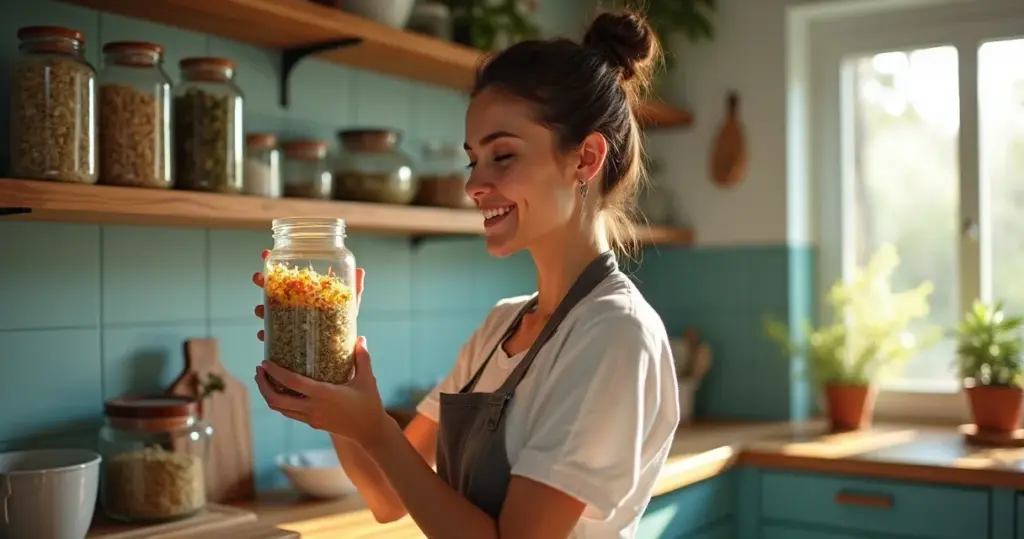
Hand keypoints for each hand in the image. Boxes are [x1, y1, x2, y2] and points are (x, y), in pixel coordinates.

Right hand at [252, 249, 364, 340]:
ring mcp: (286, 320)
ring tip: (260, 310)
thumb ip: (355, 290)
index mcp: (306, 291)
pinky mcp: (284, 338)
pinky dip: (266, 334)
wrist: (340, 350)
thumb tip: (361, 270)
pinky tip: (263, 334)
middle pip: (273, 288)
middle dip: (262, 281)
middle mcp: (293, 304)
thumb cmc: (344, 323)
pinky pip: (272, 335)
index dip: (275, 263)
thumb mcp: (349, 305)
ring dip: (261, 309)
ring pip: (268, 311)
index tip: (265, 255)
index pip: (288, 273)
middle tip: (258, 278)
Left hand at [255, 337, 393, 445]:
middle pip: (276, 400)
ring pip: (280, 409)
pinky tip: (281, 390)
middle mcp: (313, 408)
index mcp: (324, 394)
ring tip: (265, 379)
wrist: (370, 431)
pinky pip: (289, 412)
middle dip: (263, 385)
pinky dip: (281, 402)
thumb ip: (362, 358)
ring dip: (268, 394)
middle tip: (259, 370)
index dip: (275, 372)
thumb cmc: (369, 404)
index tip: (265, 362)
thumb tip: (361, 338)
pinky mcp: (312, 423)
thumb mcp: (367, 380)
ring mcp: (311, 418)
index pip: (292, 383)